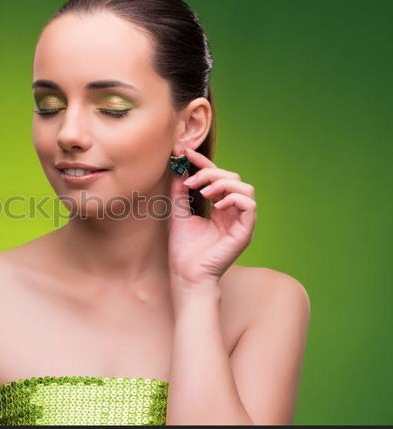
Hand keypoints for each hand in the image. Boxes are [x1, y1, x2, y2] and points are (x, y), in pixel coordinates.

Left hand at [168, 147, 256, 289]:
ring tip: (203, 193)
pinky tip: (215, 206)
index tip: (186, 153)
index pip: (218, 177)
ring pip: (245, 187)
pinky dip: (233, 199)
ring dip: (222, 184)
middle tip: (191, 181)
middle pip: (233, 178)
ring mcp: (241, 221)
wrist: (187, 275)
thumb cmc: (184, 249)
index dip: (204, 163)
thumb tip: (177, 168)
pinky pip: (249, 205)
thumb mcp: (179, 213)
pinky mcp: (245, 231)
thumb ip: (180, 192)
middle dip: (210, 173)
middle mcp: (233, 212)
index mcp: (220, 208)